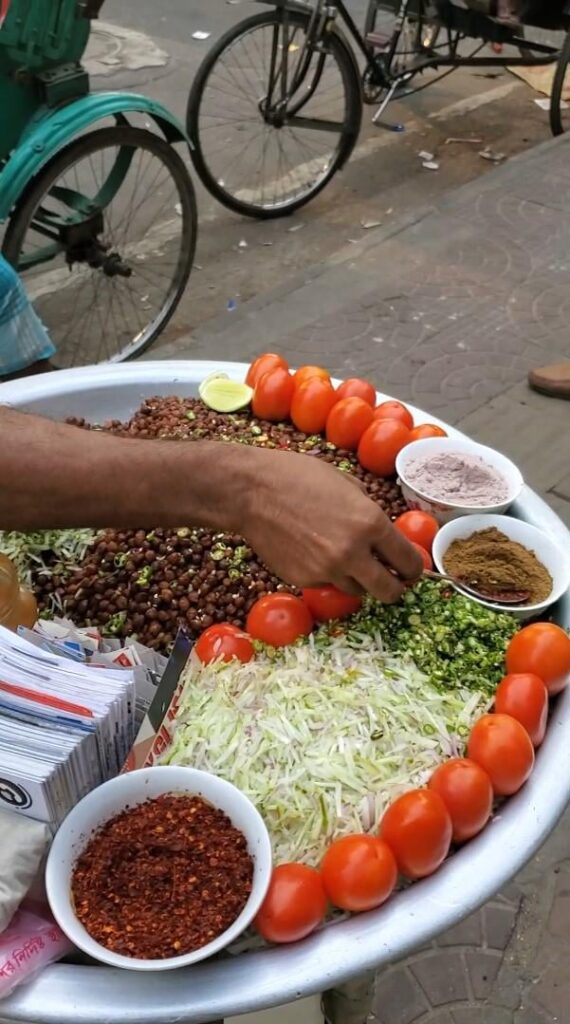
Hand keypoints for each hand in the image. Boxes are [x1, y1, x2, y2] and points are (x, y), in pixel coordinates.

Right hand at [238, 448, 422, 602]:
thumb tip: (382, 532)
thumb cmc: (297, 477)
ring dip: (359, 581)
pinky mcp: (304, 580)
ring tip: (345, 559)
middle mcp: (353, 552)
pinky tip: (313, 552)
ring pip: (357, 591)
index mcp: (370, 523)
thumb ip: (369, 510)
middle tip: (392, 582)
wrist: (251, 492)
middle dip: (395, 589)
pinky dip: (327, 575)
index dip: (414, 569)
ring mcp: (327, 570)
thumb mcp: (346, 482)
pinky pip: (327, 584)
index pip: (407, 561)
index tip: (411, 570)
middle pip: (389, 591)